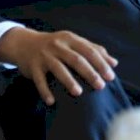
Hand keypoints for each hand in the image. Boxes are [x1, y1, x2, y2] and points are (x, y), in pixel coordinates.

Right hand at [0, 28, 117, 105]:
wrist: (25, 43)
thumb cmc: (56, 45)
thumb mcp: (73, 42)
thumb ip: (94, 50)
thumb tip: (114, 63)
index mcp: (70, 39)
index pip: (89, 51)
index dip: (101, 63)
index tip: (111, 76)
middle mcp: (58, 45)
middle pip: (76, 59)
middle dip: (90, 73)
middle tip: (100, 86)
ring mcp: (44, 55)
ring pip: (59, 68)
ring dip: (69, 81)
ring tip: (78, 92)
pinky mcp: (33, 66)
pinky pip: (39, 80)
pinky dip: (45, 91)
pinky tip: (52, 101)